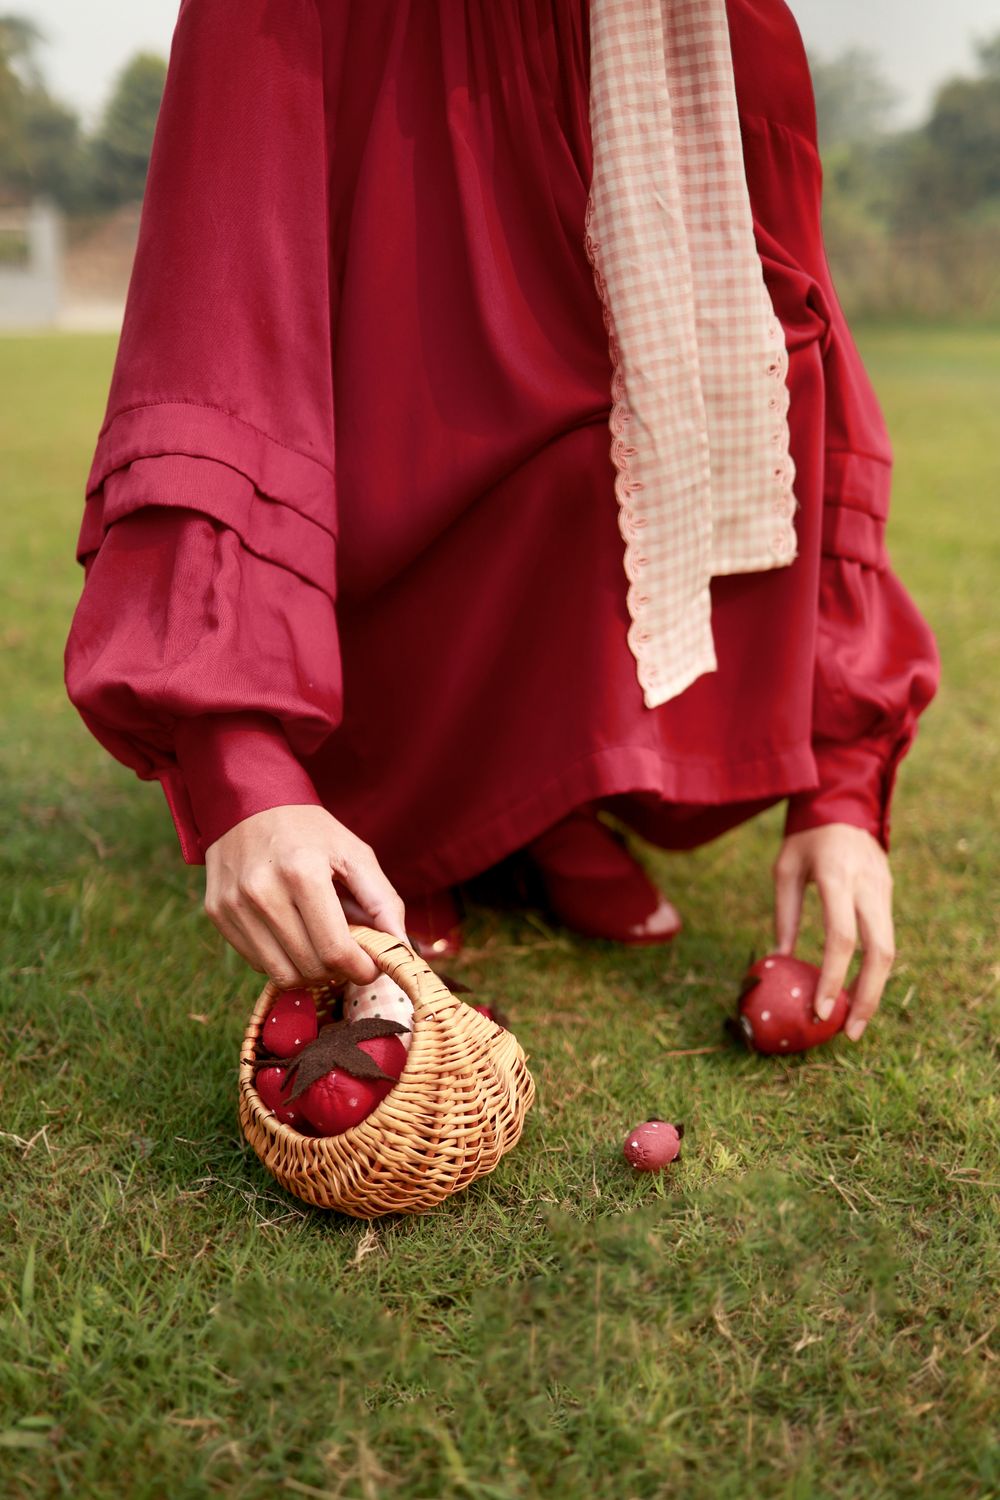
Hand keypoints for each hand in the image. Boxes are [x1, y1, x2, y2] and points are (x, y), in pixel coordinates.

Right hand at [203, 805, 407, 987]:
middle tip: (348, 953)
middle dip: (338, 970)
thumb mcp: (355, 853)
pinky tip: (291, 933)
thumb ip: (383, 901)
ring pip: (281, 974)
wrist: (249, 801)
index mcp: (302, 872)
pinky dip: (282, 959)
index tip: (371, 967)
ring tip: (320, 945)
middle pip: (310, 967)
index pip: (335, 950)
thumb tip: (402, 949)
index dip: (361, 969)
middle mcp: (262, 891)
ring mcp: (234, 904)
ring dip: (310, 971)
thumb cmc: (310, 830)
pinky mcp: (218, 913)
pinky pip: (258, 963)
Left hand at [772, 822, 895, 1041]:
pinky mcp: (888, 896)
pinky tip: (857, 992)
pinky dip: (873, 970)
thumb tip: (780, 960)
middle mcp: (868, 887)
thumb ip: (785, 914)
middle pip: (879, 952)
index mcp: (837, 877)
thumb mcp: (783, 869)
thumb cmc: (805, 838)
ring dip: (874, 989)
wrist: (843, 804)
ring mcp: (884, 891)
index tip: (821, 1010)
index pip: (840, 937)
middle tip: (848, 1032)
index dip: (832, 977)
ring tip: (853, 1022)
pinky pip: (886, 940)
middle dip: (866, 996)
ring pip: (890, 950)